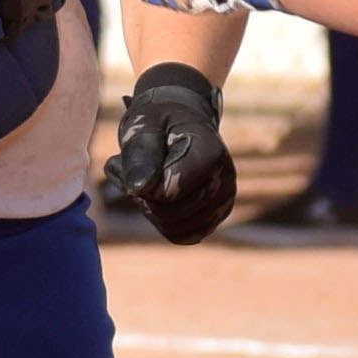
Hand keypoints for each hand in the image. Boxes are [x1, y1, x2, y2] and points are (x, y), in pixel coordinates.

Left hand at [100, 63, 237, 241]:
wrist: (179, 123)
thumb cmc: (158, 121)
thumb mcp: (143, 124)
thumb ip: (139, 152)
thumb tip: (139, 188)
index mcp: (211, 154)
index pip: (169, 192)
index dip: (143, 184)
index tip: (131, 159)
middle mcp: (225, 180)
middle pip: (172, 213)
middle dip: (144, 198)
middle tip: (131, 169)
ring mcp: (224, 201)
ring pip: (175, 228)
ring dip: (151, 209)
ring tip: (147, 179)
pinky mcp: (216, 217)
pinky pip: (181, 235)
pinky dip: (162, 221)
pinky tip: (157, 196)